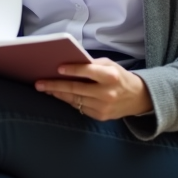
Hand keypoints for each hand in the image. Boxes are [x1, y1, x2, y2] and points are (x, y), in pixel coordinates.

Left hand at [35, 58, 154, 120]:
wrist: (138, 98)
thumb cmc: (120, 77)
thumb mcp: (110, 65)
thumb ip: (92, 64)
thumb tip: (69, 62)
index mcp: (111, 76)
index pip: (88, 71)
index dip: (72, 70)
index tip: (57, 68)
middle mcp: (107, 92)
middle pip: (76, 88)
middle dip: (55, 86)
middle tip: (39, 83)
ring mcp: (103, 106)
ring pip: (75, 99)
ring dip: (58, 94)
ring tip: (44, 89)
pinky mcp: (100, 116)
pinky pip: (80, 107)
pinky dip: (68, 101)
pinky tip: (58, 95)